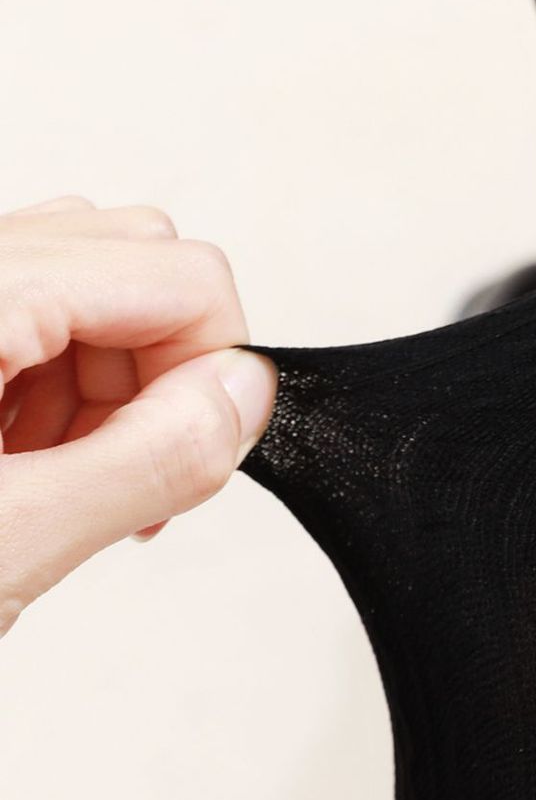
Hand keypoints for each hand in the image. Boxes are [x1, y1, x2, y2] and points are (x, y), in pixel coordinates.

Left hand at [0, 196, 276, 634]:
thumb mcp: (5, 544)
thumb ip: (147, 459)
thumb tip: (247, 393)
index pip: (180, 272)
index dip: (216, 372)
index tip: (188, 460)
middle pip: (138, 256)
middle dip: (164, 368)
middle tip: (119, 470)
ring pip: (88, 277)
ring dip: (106, 380)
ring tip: (51, 478)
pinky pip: (29, 305)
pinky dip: (50, 381)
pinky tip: (12, 459)